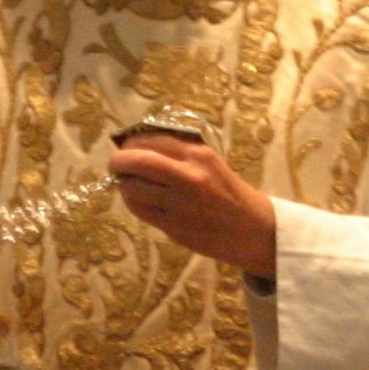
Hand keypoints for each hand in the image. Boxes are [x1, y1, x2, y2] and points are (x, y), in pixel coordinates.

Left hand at [111, 133, 276, 279]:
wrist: (252, 230)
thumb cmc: (229, 193)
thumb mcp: (210, 163)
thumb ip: (179, 153)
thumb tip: (140, 145)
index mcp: (198, 155)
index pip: (152, 140)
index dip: (131, 142)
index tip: (126, 146)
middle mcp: (188, 176)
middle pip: (136, 160)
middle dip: (118, 160)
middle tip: (116, 164)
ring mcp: (179, 203)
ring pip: (132, 187)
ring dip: (124, 184)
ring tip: (128, 183)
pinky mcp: (173, 226)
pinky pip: (139, 209)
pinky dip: (132, 201)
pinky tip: (138, 199)